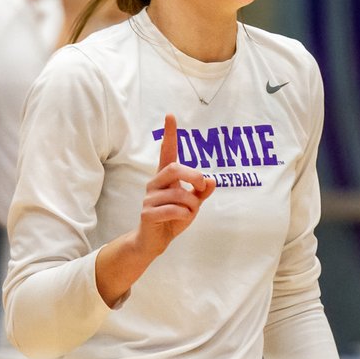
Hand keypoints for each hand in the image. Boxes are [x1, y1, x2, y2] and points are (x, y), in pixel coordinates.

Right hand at [137, 114, 215, 254]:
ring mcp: (149, 198)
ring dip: (192, 205)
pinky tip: (181, 219)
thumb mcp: (193, 204)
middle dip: (193, 176)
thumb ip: (202, 191)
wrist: (154, 241)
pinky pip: (174, 210)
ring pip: (179, 194)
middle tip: (201, 186)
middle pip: (175, 168)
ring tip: (189, 212)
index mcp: (166, 178)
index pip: (167, 151)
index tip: (171, 116)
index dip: (170, 134)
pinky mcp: (147, 213)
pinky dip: (185, 215)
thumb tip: (212, 179)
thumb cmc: (173, 218)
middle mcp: (155, 184)